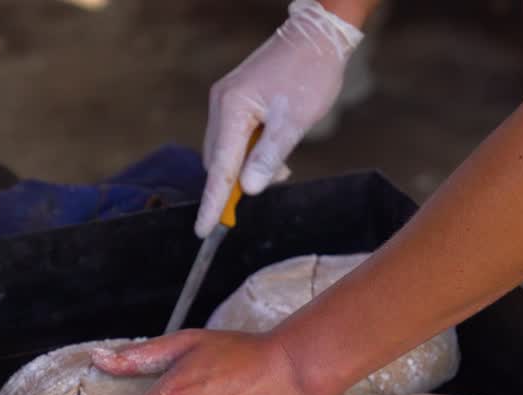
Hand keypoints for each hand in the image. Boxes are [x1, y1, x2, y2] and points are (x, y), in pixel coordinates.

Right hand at [195, 0, 363, 237]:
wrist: (318, 36)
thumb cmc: (309, 73)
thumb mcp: (294, 121)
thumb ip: (268, 157)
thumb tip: (248, 190)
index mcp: (232, 109)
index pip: (219, 168)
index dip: (213, 202)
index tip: (204, 230)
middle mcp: (222, 104)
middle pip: (219, 161)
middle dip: (237, 182)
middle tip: (272, 182)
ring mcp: (227, 101)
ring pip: (228, 150)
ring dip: (248, 166)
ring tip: (281, 163)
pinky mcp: (237, 99)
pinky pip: (235, 137)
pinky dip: (251, 152)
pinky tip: (275, 150)